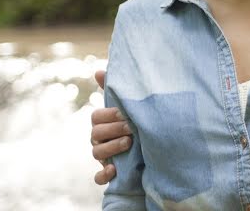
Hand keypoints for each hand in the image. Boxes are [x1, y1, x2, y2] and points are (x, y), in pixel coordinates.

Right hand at [91, 69, 131, 184]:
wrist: (153, 149)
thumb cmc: (137, 122)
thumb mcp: (129, 106)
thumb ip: (115, 90)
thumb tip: (98, 71)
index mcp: (102, 123)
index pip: (96, 117)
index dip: (109, 115)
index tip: (125, 113)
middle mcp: (99, 140)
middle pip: (95, 134)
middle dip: (113, 130)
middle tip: (131, 127)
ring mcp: (103, 157)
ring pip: (96, 153)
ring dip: (111, 148)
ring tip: (129, 143)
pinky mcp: (109, 173)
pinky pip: (98, 178)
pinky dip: (104, 175)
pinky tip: (114, 170)